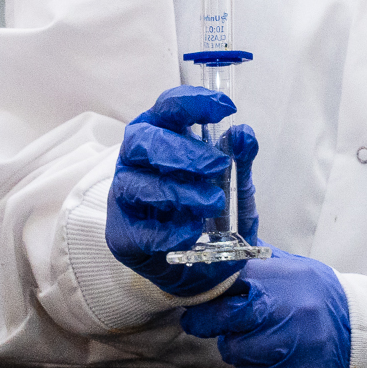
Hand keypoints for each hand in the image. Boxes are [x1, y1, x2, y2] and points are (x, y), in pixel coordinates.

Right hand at [107, 90, 254, 293]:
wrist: (194, 266)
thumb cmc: (205, 208)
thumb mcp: (232, 183)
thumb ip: (239, 158)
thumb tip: (244, 134)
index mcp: (160, 134)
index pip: (168, 107)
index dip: (193, 102)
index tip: (226, 109)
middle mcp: (135, 159)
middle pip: (144, 141)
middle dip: (184, 152)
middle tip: (218, 166)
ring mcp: (124, 195)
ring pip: (138, 185)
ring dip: (181, 193)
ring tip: (214, 203)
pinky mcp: (122, 233)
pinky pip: (140, 229)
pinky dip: (170, 230)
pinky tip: (193, 231)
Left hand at [183, 252, 352, 367]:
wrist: (361, 329)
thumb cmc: (321, 296)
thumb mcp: (294, 267)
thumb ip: (256, 260)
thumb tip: (217, 249)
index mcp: (279, 280)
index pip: (225, 283)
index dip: (205, 294)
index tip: (196, 300)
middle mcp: (282, 311)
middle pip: (223, 320)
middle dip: (209, 322)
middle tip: (207, 321)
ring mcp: (287, 345)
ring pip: (234, 351)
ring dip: (237, 347)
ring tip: (255, 338)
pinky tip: (269, 357)